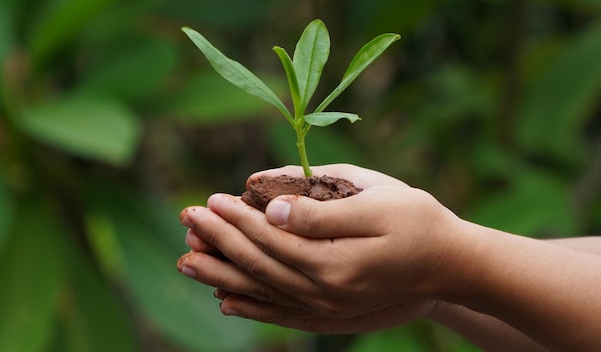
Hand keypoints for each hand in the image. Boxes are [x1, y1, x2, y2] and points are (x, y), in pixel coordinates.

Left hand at [179, 164, 463, 331]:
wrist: (451, 265)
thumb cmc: (418, 222)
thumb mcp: (377, 204)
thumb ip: (321, 212)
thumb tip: (271, 210)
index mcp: (334, 262)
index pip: (269, 240)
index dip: (236, 220)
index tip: (210, 200)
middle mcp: (324, 292)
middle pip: (258, 266)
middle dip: (219, 241)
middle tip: (187, 220)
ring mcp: (327, 307)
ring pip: (262, 292)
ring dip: (222, 275)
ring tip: (188, 260)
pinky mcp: (331, 312)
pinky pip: (281, 313)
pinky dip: (251, 307)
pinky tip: (226, 302)